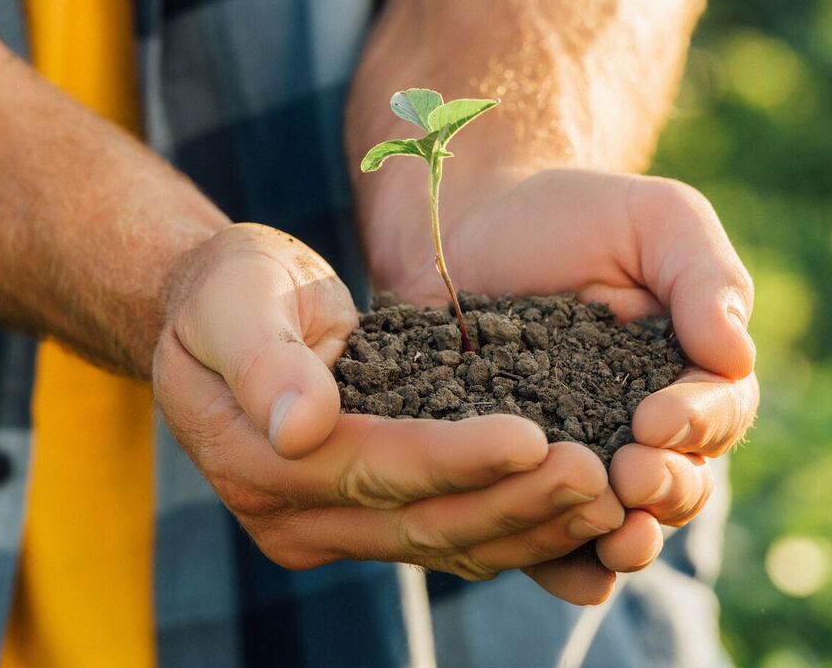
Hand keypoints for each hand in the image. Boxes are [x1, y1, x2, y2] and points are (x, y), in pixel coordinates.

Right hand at [154, 223, 638, 602]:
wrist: (220, 310)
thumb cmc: (227, 288)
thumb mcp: (231, 299)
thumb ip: (262, 359)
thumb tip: (300, 427)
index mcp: (255, 462)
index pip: (369, 469)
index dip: (451, 458)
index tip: (532, 436)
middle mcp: (291, 515)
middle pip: (419, 521)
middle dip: (512, 502)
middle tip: (599, 475)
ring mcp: (327, 528)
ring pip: (444, 543)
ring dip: (529, 525)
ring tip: (611, 498)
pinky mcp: (363, 521)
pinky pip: (449, 536)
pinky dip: (515, 528)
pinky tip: (579, 514)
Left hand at [360, 168, 759, 593]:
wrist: (463, 224)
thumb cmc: (568, 214)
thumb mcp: (653, 219)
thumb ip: (703, 277)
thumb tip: (737, 354)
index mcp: (689, 373)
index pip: (719, 413)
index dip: (697, 425)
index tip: (656, 419)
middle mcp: (642, 429)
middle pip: (679, 484)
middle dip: (666, 488)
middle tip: (632, 473)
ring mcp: (579, 458)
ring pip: (622, 523)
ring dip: (625, 538)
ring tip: (612, 533)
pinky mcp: (516, 478)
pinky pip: (547, 539)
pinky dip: (564, 565)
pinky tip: (563, 569)